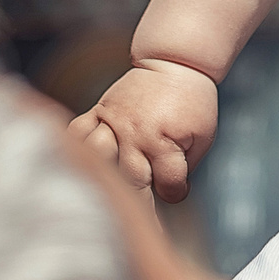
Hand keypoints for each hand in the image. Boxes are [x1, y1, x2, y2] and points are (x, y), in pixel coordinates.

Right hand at [71, 58, 218, 201]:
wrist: (175, 62)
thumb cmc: (191, 101)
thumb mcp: (202, 135)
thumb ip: (184, 167)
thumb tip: (167, 193)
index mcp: (164, 141)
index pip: (168, 185)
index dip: (176, 193)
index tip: (176, 190)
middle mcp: (135, 134)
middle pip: (130, 182)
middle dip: (139, 204)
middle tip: (143, 217)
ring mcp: (113, 122)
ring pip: (96, 159)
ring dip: (102, 178)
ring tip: (107, 190)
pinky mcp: (99, 110)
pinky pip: (78, 132)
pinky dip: (76, 148)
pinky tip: (80, 162)